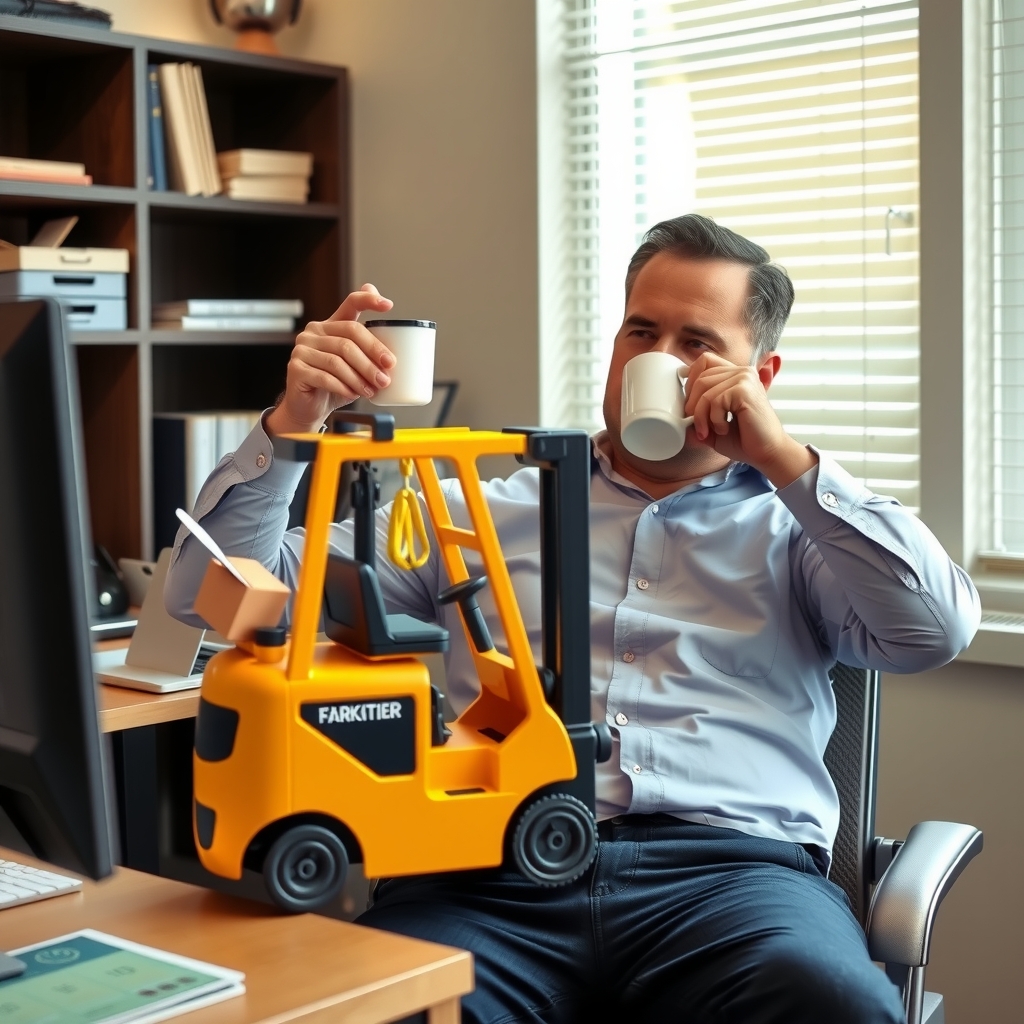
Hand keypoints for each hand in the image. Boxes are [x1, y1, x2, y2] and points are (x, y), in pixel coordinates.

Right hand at [266, 284, 395, 434]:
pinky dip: (343, 387)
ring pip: (338, 360)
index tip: (388, 305)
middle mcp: (314, 331)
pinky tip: (353, 394)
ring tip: (371, 390)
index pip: (351, 303)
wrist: (310, 408)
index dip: (369, 300)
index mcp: (332, 325)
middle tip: (386, 376)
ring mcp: (302, 348)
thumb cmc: (335, 386)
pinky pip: (325, 376)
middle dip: (372, 357)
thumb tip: (394, 360)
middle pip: (350, 336)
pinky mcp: (296, 368)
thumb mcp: (356, 369)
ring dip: (359, 378)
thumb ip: (369, 357)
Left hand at [684, 352, 816, 487]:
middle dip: (692, 406)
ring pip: (704, 390)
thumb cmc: (743, 440)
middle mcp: (741, 371)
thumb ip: (696, 415)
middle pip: (700, 378)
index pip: (704, 361)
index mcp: (735, 375)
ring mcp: (745, 378)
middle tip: (699, 427)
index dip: (691, 380)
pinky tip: (724, 428)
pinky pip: (715, 400)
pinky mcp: (745, 389)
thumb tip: (674, 414)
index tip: (691, 405)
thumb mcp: (712, 426)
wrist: (766, 453)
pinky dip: (714, 419)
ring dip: (701, 416)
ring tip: (709, 431)